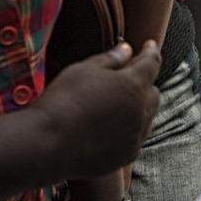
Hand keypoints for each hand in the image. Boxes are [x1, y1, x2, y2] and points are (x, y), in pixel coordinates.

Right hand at [34, 41, 161, 178]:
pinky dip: (130, 129)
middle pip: (153, 92)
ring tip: (119, 103)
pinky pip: (135, 138)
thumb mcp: (83, 70)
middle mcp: (140, 111)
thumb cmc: (62, 101)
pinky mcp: (126, 155)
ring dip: (139, 107)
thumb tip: (127, 49)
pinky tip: (113, 126)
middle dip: (145, 82)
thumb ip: (110, 58)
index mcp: (133, 84)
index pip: (151, 62)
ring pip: (147, 117)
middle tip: (129, 76)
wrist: (46, 144)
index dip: (151, 51)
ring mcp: (135, 136)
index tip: (150, 44)